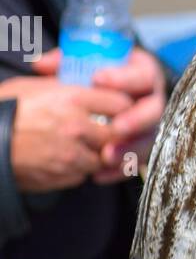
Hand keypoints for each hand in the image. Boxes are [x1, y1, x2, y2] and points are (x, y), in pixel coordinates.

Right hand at [0, 74, 132, 192]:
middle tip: (103, 130)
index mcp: (72, 98)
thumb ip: (63, 86)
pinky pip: (83, 174)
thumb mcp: (32, 86)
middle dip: (112, 133)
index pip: (120, 103)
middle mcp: (77, 127)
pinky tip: (62, 160)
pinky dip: (77, 170)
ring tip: (78, 147)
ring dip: (95, 153)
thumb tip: (82, 82)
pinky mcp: (64, 176)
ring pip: (102, 157)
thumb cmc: (3, 109)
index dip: (121, 107)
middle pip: (117, 133)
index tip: (117, 109)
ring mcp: (72, 154)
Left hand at [32, 47, 166, 183]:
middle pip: (154, 111)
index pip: (142, 74)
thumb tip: (41, 65)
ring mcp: (148, 127)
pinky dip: (118, 171)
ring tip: (107, 156)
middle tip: (117, 127)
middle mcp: (150, 101)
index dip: (124, 78)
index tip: (98, 79)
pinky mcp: (140, 148)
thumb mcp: (83, 63)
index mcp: (142, 73)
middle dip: (136, 120)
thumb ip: (65, 61)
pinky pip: (135, 163)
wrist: (107, 100)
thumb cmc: (95, 77)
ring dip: (129, 149)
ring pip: (147, 140)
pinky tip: (100, 176)